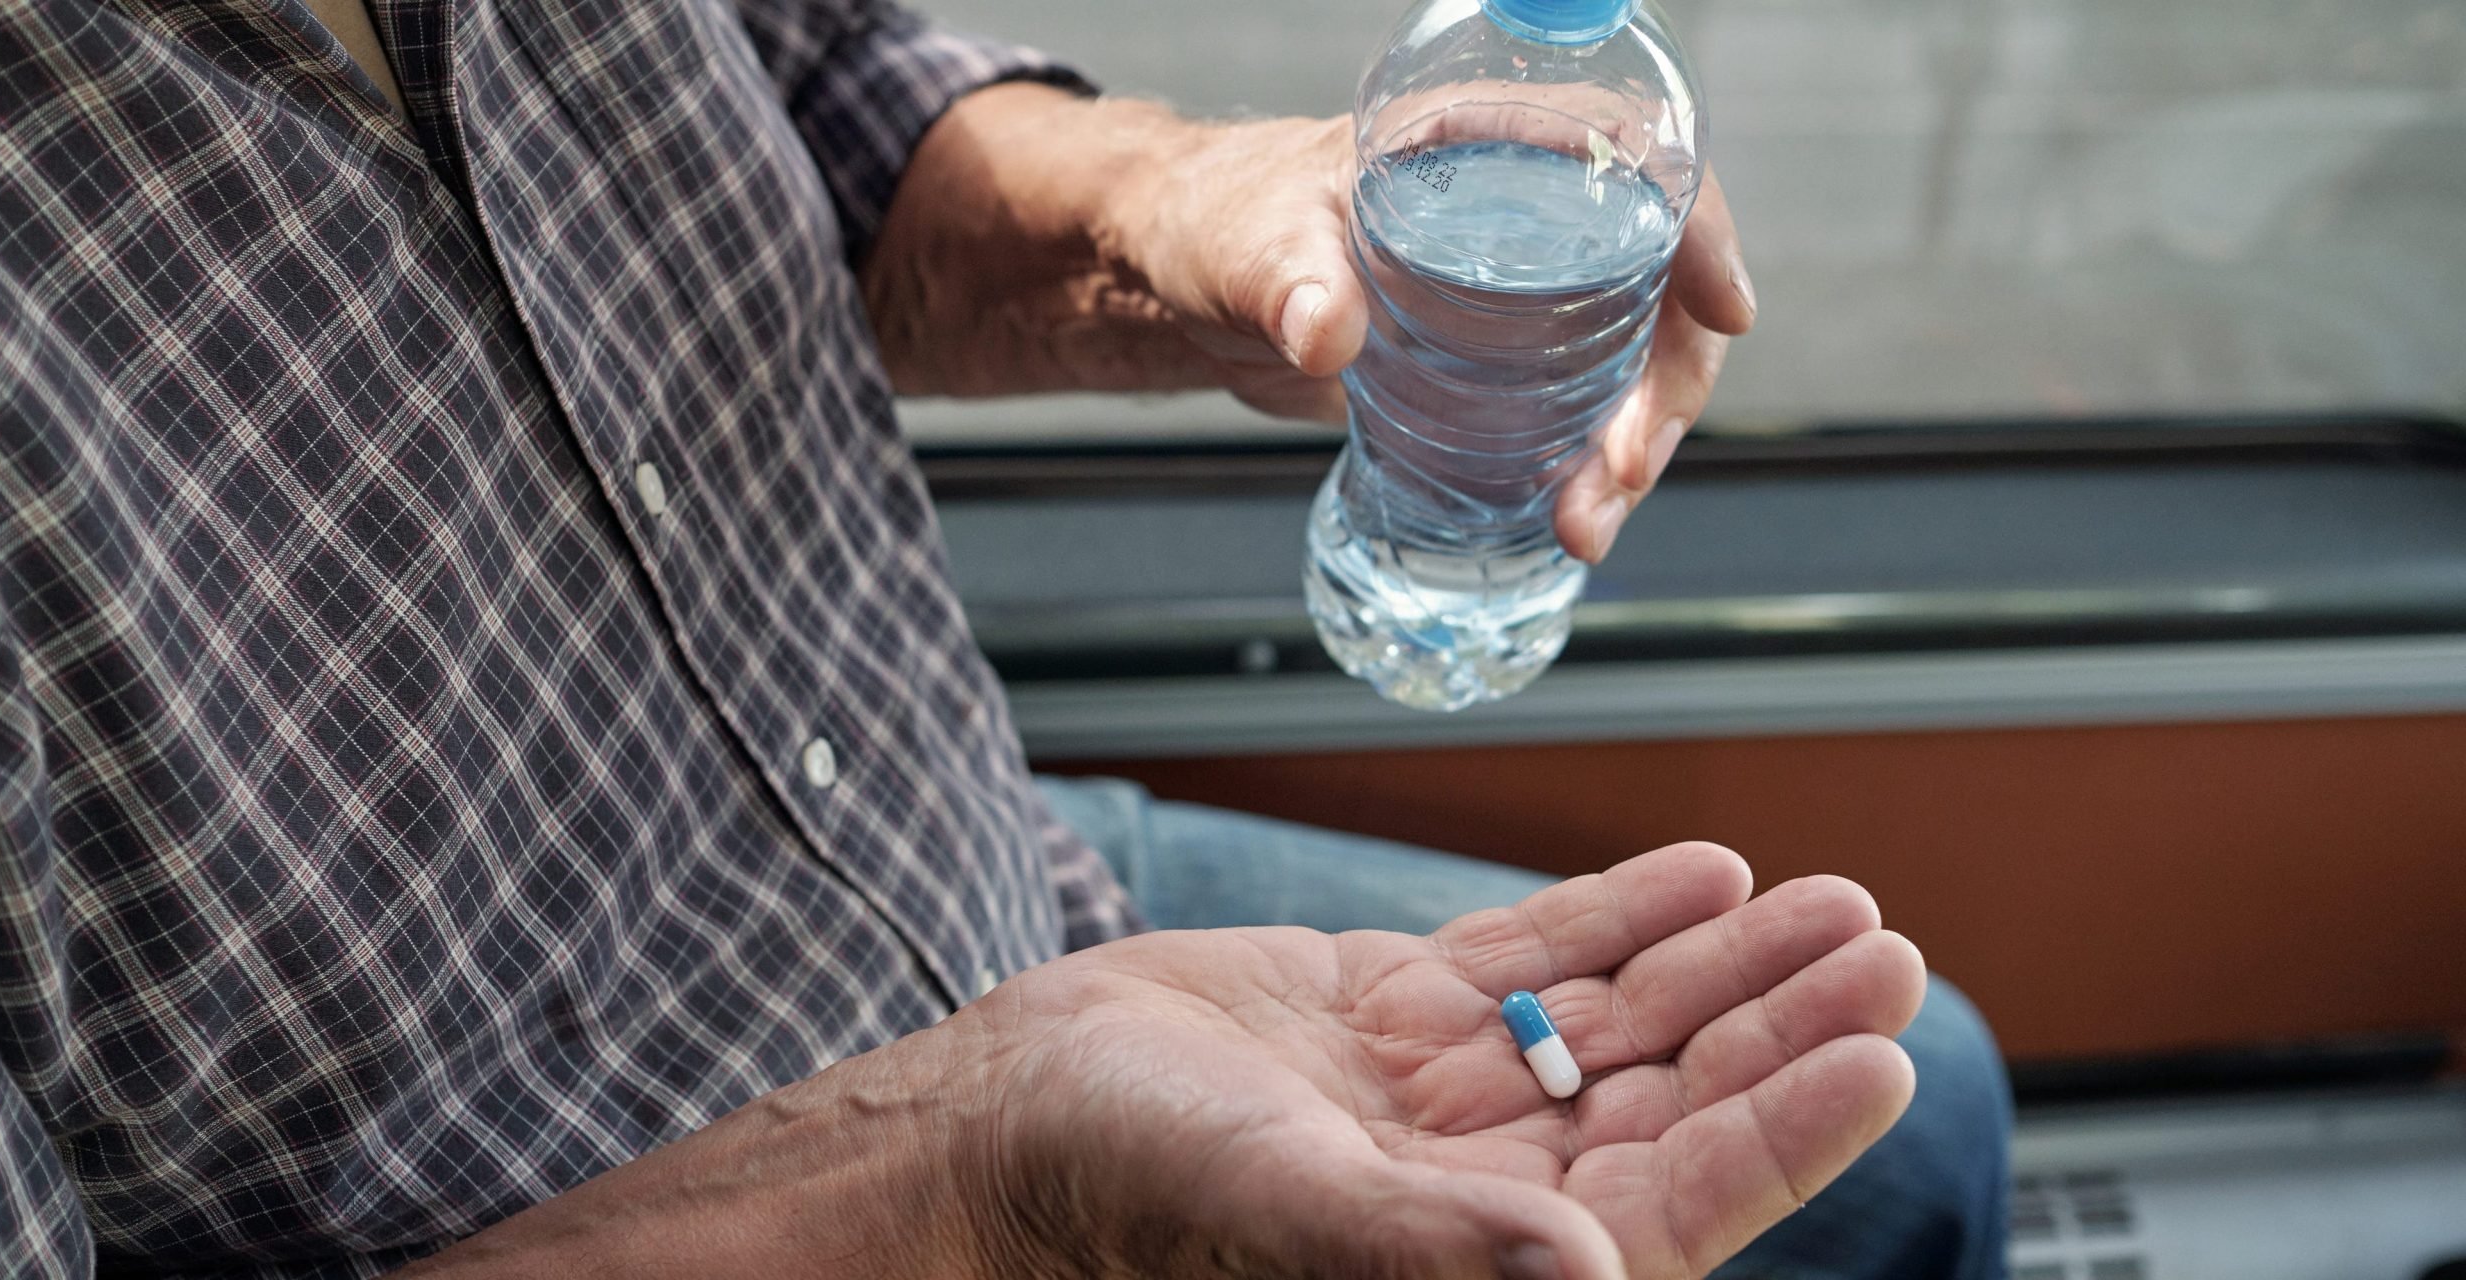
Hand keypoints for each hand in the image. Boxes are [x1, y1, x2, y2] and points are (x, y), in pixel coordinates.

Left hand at [864, 85, 1757, 564]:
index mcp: (1489, 144)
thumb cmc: (1208, 225)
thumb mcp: (1242, 246)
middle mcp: (1526, 210)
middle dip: (1662, 390)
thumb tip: (1323, 330)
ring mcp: (1519, 288)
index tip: (1726, 309)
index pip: (1640, 162)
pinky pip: (1577, 402)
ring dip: (1629, 447)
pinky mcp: (1494, 357)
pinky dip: (1586, 462)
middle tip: (1610, 480)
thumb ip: (1281, 279)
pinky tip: (1565, 520)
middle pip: (1657, 285)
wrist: (1174, 283)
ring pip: (1629, 359)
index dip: (1701, 229)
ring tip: (1582, 525)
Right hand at [955, 843, 1920, 1277]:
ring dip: (1722, 962)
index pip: (1679, 1201)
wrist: (1002, 1124)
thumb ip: (1437, 1246)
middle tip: (1882, 948)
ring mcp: (1441, 1093)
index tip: (1886, 1059)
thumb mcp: (1286, 1212)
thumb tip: (1598, 1273)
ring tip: (1825, 900)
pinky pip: (1532, 959)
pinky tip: (1700, 874)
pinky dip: (1617, 916)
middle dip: (1777, 1025)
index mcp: (1482, 1258)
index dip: (1786, 1129)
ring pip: (1620, 1019)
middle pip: (1673, 1098)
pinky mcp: (1388, 1012)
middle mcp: (1481, 1183)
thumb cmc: (1118, 1192)